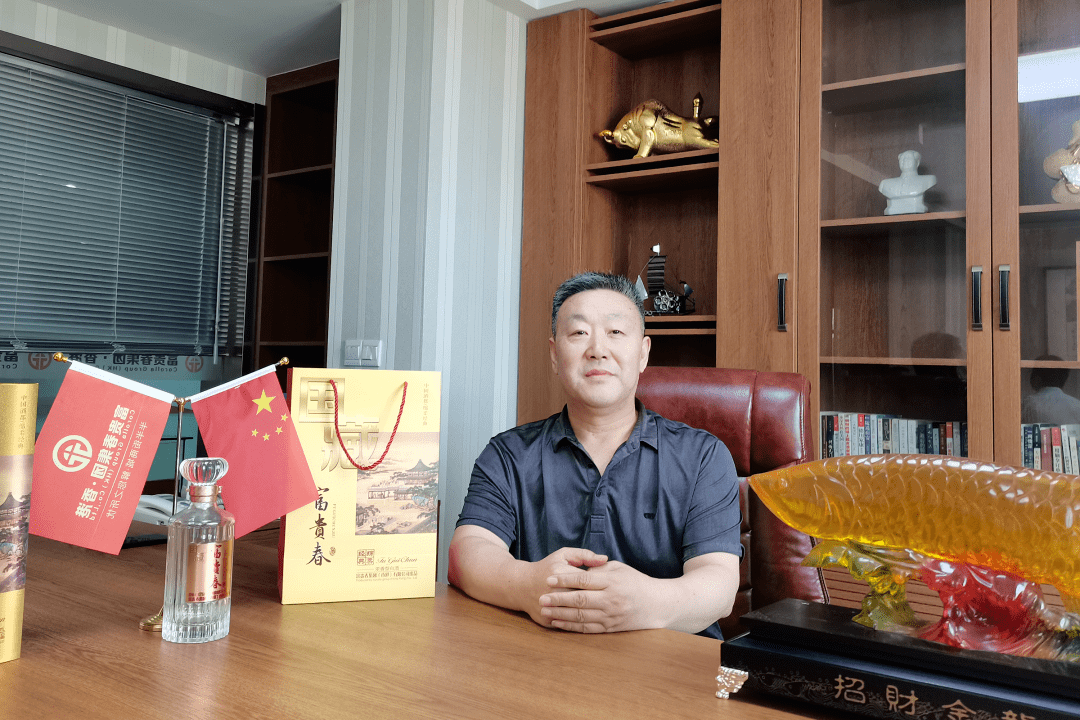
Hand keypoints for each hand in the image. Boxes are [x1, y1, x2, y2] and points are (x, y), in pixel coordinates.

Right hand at [521, 547, 607, 626]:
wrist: (521, 585)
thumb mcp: (563, 555)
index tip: (612, 586)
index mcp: (559, 573)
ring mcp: (549, 608)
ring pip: (576, 615)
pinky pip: (567, 625)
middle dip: (599, 602)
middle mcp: (553, 591)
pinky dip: (579, 625)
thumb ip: (584, 555)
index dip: (601, 585)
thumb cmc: (547, 567)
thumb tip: (605, 559)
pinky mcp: (546, 620)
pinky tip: (592, 622)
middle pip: (583, 600)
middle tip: (612, 602)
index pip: (586, 581)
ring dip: (592, 616)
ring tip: (605, 613)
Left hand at [538, 560, 659, 632]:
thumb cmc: (635, 582)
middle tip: (541, 597)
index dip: (565, 579)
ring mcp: (610, 615)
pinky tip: (557, 622)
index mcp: (612, 582)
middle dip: (558, 599)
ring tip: (545, 610)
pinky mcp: (610, 627)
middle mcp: (611, 600)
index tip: (549, 578)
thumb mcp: (619, 568)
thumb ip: (597, 569)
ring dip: (560, 614)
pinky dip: (570, 626)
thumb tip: (578, 572)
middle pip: (579, 600)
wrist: (656, 604)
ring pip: (581, 616)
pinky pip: (586, 628)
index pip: (584, 581)